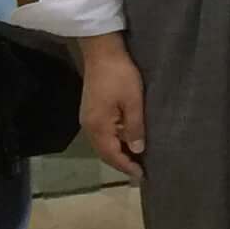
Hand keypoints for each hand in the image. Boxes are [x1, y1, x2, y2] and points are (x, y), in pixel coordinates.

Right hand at [78, 38, 146, 181]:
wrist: (102, 52)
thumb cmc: (120, 75)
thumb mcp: (133, 101)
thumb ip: (135, 127)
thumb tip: (137, 150)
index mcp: (98, 127)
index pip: (112, 154)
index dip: (126, 166)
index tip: (141, 176)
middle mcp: (89, 126)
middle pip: (105, 152)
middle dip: (122, 162)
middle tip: (140, 171)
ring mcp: (88, 118)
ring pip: (104, 143)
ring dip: (118, 152)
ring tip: (136, 159)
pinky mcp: (92, 111)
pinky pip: (103, 133)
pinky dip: (115, 140)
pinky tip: (128, 140)